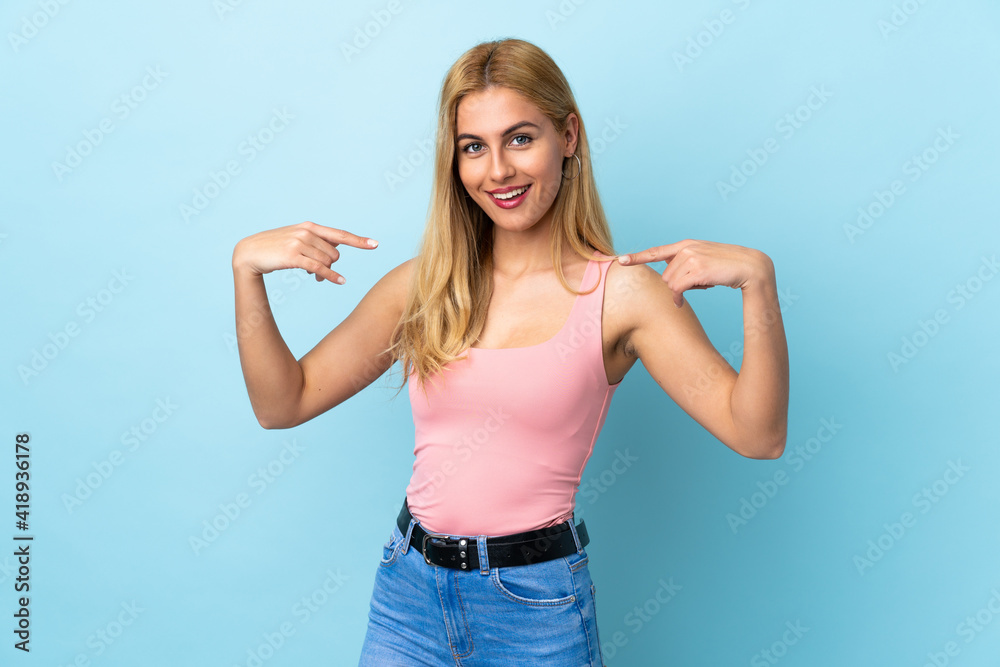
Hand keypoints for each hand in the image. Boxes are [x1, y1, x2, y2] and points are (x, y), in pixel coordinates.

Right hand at [232, 221, 378, 284]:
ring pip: (328, 262)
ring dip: (325, 273)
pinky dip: (331, 277)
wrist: (249, 252)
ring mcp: (299, 243)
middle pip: (335, 254)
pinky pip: (319, 269)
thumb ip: (316, 245)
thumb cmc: (275, 249)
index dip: (358, 240)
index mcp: (309, 227)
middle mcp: (306, 232)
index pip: (339, 235)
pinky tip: (339, 282)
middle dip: (330, 265)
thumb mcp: (296, 241)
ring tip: (313, 277)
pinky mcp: (293, 256)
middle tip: (318, 273)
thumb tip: (334, 256)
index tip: (375, 244)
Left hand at [617, 239, 772, 306]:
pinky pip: (677, 289)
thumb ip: (686, 267)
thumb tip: (671, 284)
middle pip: (665, 277)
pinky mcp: (697, 269)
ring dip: (680, 292)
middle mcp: (686, 248)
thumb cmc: (727, 269)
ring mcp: (691, 257)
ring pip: (670, 284)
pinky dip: (678, 299)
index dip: (638, 257)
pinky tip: (683, 302)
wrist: (751, 268)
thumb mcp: (704, 264)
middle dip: (676, 286)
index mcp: (686, 245)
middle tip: (697, 285)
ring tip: (702, 286)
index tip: (620, 260)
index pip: (657, 251)